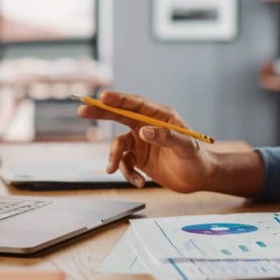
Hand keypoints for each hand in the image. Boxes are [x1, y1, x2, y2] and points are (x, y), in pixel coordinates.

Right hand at [77, 90, 217, 192]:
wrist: (198, 178)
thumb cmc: (196, 158)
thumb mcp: (185, 147)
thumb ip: (166, 137)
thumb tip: (143, 131)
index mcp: (160, 115)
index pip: (136, 104)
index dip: (119, 99)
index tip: (103, 97)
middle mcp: (147, 125)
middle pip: (120, 116)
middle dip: (101, 113)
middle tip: (82, 110)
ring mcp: (141, 141)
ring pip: (118, 145)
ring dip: (114, 158)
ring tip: (113, 170)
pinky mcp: (139, 158)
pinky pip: (124, 163)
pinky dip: (127, 173)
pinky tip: (139, 182)